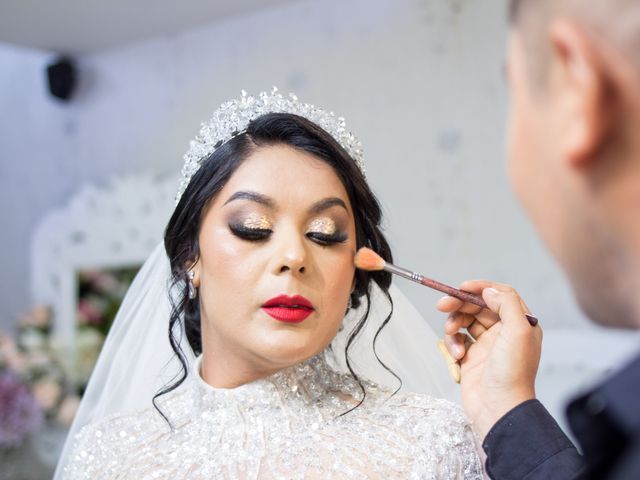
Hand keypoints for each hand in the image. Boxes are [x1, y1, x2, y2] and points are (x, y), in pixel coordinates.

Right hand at [437, 280, 542, 439]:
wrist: (498, 408)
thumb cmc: (512, 372)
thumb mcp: (517, 332)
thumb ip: (506, 304)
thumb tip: (489, 291)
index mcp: (519, 324)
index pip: (500, 295)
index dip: (480, 288)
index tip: (462, 287)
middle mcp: (504, 332)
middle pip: (477, 306)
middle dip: (459, 304)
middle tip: (441, 304)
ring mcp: (487, 345)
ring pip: (464, 321)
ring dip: (453, 324)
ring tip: (451, 334)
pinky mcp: (471, 358)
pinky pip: (457, 341)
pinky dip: (453, 345)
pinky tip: (457, 356)